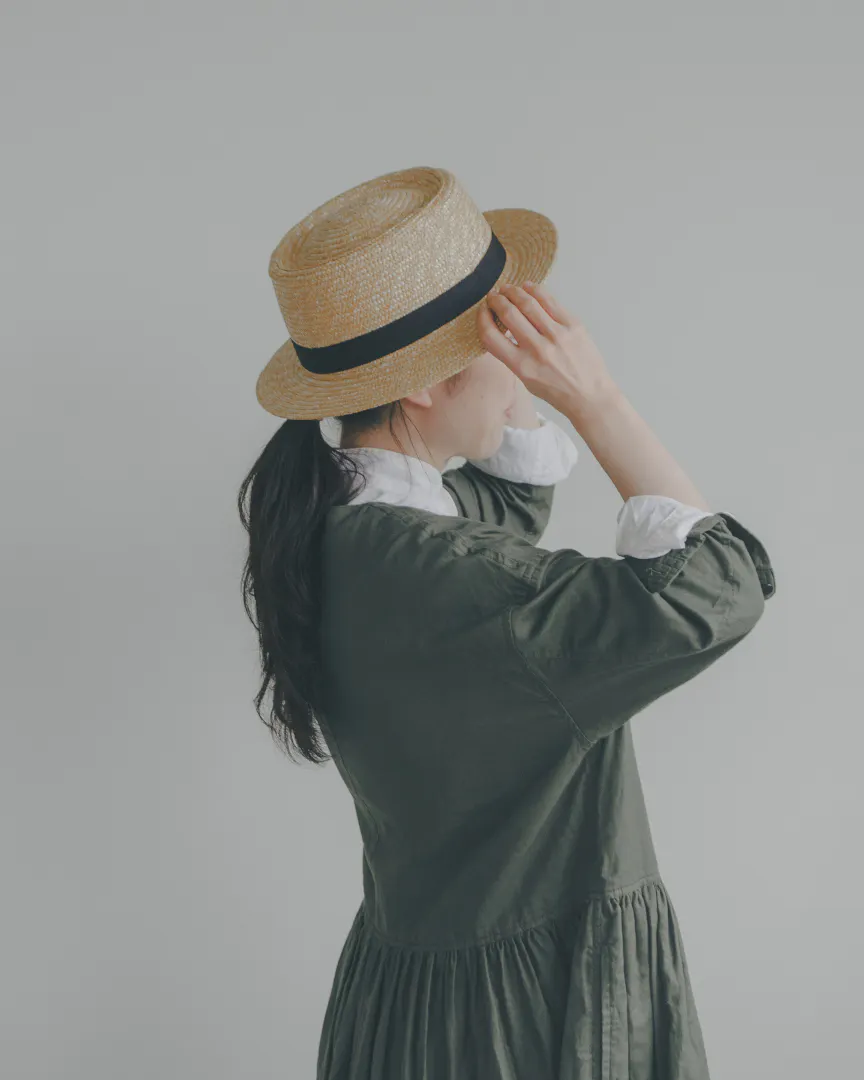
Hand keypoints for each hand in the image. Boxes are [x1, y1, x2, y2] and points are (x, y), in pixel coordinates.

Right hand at [477, 281, 618, 417]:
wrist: (589, 395)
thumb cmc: (557, 391)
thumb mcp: (526, 380)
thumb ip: (512, 355)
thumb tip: (502, 327)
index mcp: (522, 366)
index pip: (491, 336)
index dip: (482, 319)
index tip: (483, 311)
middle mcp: (538, 349)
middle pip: (509, 314)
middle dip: (497, 300)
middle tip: (493, 296)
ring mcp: (557, 335)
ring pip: (528, 303)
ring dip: (514, 292)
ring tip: (508, 289)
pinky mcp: (573, 325)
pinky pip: (550, 301)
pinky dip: (535, 290)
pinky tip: (528, 287)